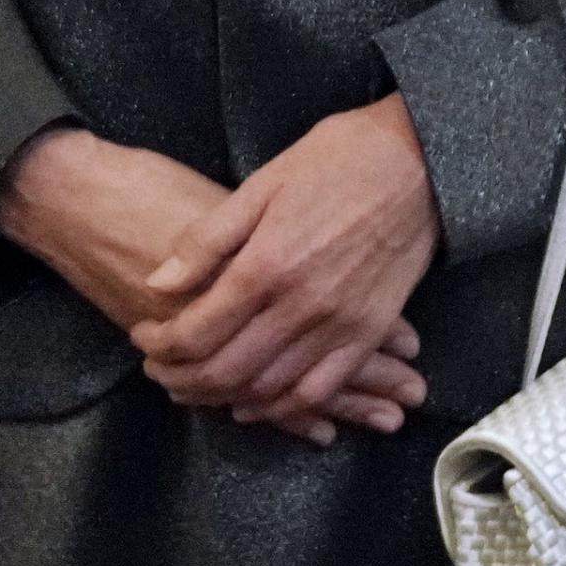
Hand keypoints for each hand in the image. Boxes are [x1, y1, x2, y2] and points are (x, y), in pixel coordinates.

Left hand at [132, 97, 440, 443]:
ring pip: (266, 388)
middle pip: (224, 371)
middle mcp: (300, 305)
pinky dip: (281, 407)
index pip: (195, 331)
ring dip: (221, 397)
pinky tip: (256, 401)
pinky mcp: (369, 332)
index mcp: (267, 264)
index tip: (143, 333)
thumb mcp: (265, 182)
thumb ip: (209, 240)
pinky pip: (319, 390)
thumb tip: (157, 283)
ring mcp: (339, 324)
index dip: (158, 342)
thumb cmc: (338, 158)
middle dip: (180, 378)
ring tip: (196, 384)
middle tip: (159, 368)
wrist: (422, 159)